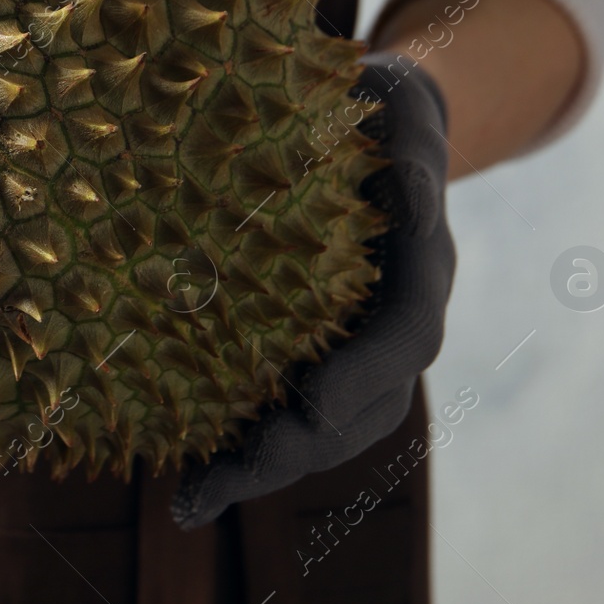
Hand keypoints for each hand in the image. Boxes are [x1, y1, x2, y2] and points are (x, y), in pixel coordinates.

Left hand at [171, 54, 453, 527]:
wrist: (377, 123)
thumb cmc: (376, 104)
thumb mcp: (398, 104)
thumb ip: (412, 149)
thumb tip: (416, 197)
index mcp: (419, 265)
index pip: (404, 331)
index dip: (365, 371)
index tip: (314, 400)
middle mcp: (395, 319)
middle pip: (367, 406)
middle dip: (306, 443)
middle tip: (244, 464)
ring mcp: (355, 346)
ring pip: (325, 430)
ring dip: (263, 468)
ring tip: (193, 499)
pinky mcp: (310, 354)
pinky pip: (284, 416)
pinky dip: (238, 456)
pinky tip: (184, 490)